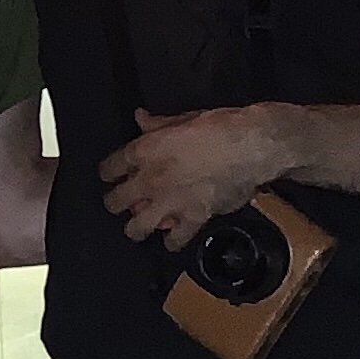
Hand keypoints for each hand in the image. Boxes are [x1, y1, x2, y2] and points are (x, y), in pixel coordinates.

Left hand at [101, 107, 288, 251]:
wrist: (251, 147)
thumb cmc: (219, 127)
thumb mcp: (184, 118)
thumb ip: (158, 124)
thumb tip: (140, 117)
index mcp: (143, 151)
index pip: (109, 168)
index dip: (108, 172)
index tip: (111, 174)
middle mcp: (149, 181)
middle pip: (114, 202)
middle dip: (115, 203)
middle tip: (123, 202)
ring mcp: (168, 204)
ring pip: (137, 229)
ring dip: (137, 227)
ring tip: (142, 225)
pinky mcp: (192, 219)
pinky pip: (175, 240)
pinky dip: (174, 240)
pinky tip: (175, 236)